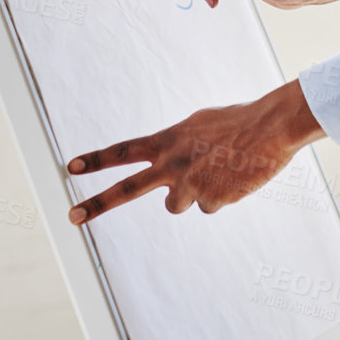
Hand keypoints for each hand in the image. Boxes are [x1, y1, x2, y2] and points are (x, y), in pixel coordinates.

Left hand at [65, 80, 324, 221]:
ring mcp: (189, 186)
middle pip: (126, 190)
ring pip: (177, 205)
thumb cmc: (236, 121)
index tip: (71, 167)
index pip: (124, 151)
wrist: (269, 128)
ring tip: (217, 172)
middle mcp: (172, 165)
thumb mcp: (197, 125)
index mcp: (168, 141)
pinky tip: (235, 178)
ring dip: (193, 193)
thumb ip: (175, 147)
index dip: (96, 159)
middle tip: (70, 217)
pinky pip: (209, 206)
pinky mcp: (211, 202)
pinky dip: (221, 194)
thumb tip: (166, 176)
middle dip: (96, 205)